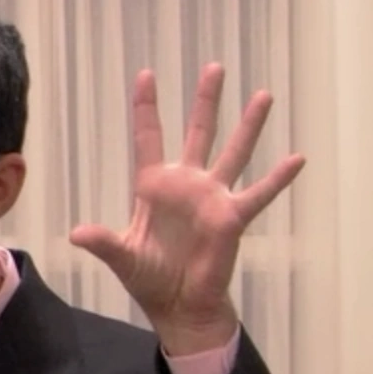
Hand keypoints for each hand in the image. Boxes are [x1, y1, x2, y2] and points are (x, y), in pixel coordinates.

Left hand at [69, 63, 304, 355]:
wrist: (178, 306)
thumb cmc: (149, 279)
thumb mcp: (121, 255)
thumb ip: (101, 241)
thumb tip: (75, 234)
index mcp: (154, 186)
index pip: (149, 138)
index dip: (147, 108)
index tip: (146, 74)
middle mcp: (186, 184)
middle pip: (198, 132)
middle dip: (206, 101)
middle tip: (214, 67)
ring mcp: (212, 198)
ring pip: (233, 152)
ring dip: (249, 125)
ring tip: (264, 95)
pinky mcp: (231, 218)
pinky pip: (258, 194)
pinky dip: (278, 178)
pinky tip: (297, 158)